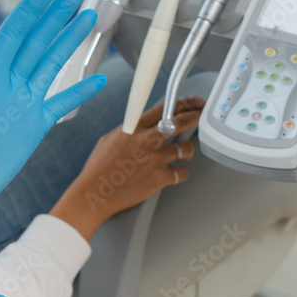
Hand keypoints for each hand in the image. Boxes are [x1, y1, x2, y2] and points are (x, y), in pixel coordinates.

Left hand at [0, 0, 106, 235]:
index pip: (13, 34)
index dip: (31, 10)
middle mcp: (7, 83)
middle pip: (37, 41)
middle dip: (56, 16)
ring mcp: (22, 103)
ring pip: (51, 64)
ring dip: (70, 42)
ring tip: (90, 18)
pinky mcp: (33, 126)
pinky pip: (62, 103)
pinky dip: (80, 90)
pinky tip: (98, 78)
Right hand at [50, 96, 204, 239]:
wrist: (95, 193)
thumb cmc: (98, 169)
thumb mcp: (109, 140)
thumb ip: (129, 131)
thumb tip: (139, 129)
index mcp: (134, 128)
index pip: (165, 108)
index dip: (183, 103)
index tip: (192, 103)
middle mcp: (147, 140)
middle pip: (181, 122)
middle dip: (196, 117)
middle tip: (201, 116)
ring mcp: (155, 159)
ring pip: (186, 149)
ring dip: (187, 151)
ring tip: (183, 154)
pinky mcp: (160, 178)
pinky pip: (182, 173)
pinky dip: (180, 174)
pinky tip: (174, 174)